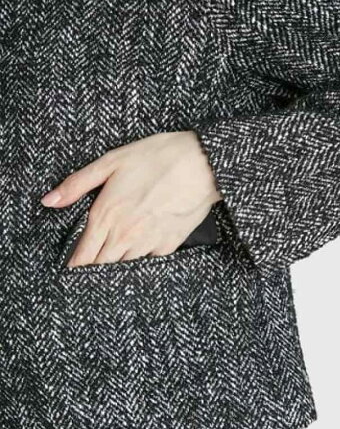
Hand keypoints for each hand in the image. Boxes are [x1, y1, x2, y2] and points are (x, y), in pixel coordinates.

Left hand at [41, 131, 221, 266]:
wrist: (201, 165)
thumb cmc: (158, 158)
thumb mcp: (111, 162)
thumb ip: (77, 184)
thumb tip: (50, 200)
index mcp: (107, 215)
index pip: (83, 254)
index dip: (74, 266)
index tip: (69, 270)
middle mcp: (125, 235)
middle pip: (101, 266)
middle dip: (92, 269)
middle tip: (88, 269)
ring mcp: (148, 243)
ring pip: (124, 267)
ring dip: (116, 266)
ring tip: (113, 260)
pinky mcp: (169, 246)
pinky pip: (148, 262)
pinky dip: (141, 261)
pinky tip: (139, 253)